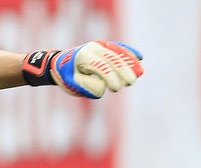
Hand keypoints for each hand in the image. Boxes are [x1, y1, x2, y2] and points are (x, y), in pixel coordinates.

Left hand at [23, 41, 142, 98]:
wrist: (60, 62)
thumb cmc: (66, 75)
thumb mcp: (70, 83)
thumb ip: (84, 87)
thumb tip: (101, 88)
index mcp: (83, 57)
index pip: (101, 67)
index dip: (110, 77)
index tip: (116, 88)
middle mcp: (92, 48)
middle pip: (112, 58)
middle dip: (123, 70)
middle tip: (131, 82)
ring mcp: (100, 45)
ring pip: (118, 52)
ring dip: (130, 62)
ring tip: (140, 73)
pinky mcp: (105, 45)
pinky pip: (119, 47)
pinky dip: (129, 52)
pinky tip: (140, 58)